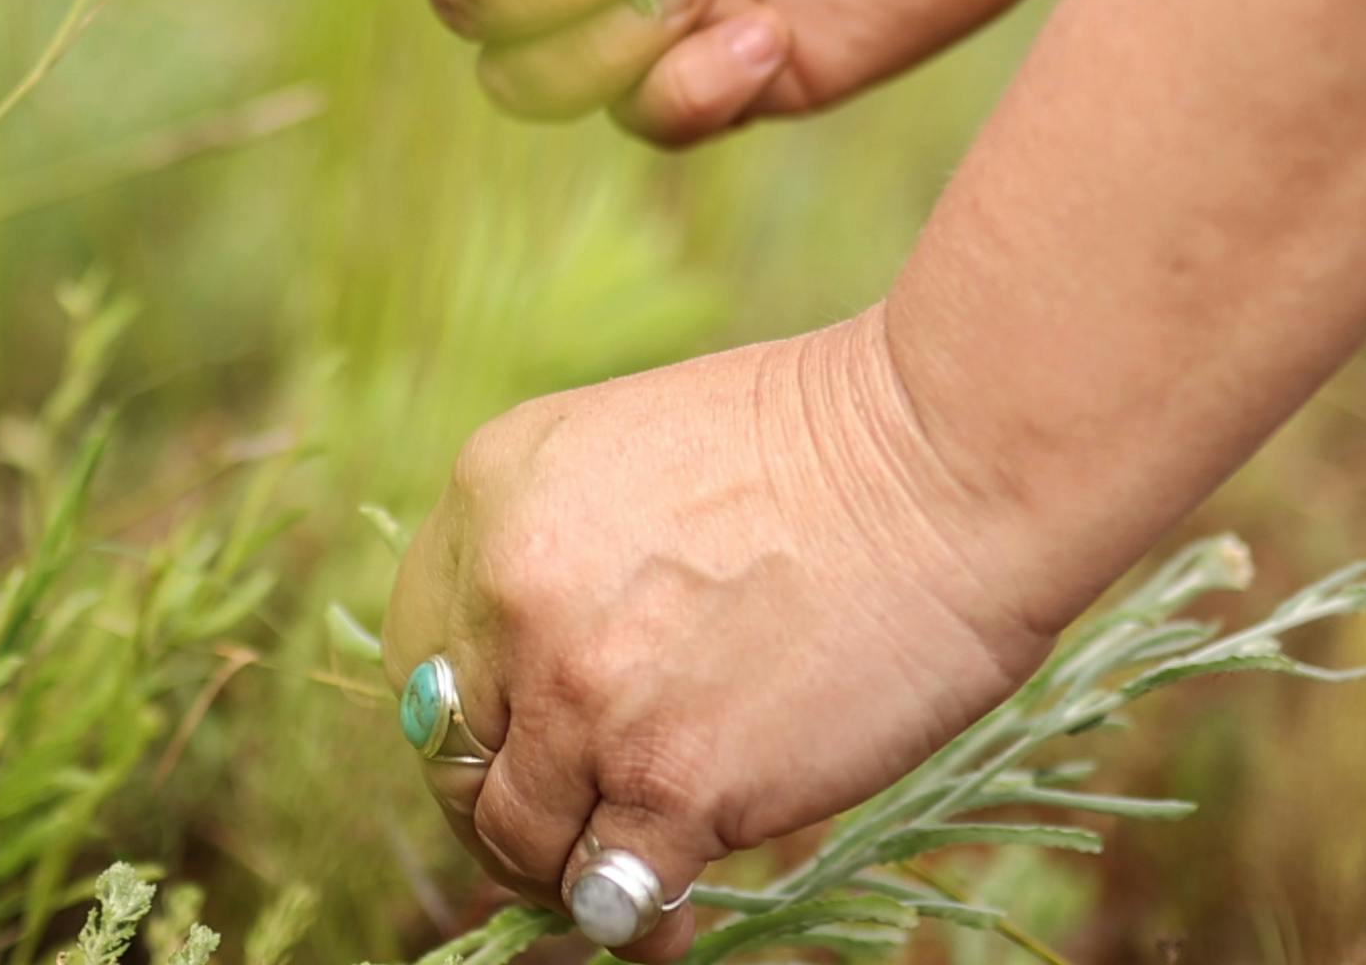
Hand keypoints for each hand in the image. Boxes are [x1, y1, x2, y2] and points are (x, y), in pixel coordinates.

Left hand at [381, 309, 1055, 959]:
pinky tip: (670, 918)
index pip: (421, 650)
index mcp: (491, 490)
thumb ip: (557, 550)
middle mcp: (510, 592)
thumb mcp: (627, 452)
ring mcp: (584, 693)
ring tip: (613, 881)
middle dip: (498, 807)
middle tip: (550, 837)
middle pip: (454, 753)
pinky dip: (634, 921)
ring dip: (561, 872)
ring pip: (519, 838)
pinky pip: (611, 892)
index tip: (503, 755)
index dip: (462, 722)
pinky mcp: (670, 779)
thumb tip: (529, 683)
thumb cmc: (818, 447)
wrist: (943, 464)